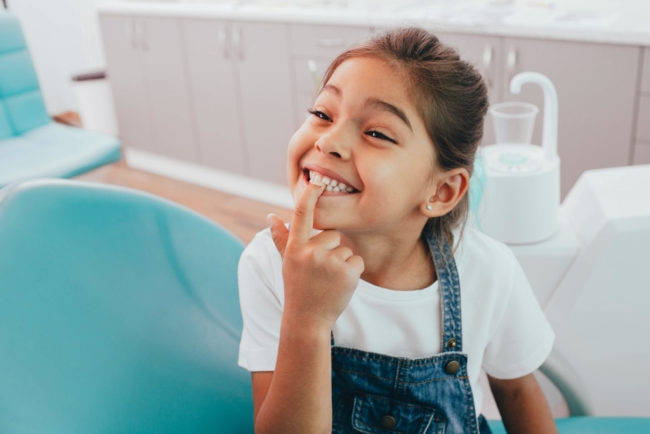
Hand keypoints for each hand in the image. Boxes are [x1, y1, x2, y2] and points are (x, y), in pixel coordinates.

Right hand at [268, 181, 363, 330]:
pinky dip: (353, 272)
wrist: (307, 320)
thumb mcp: (287, 262)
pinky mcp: (347, 272)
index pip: (301, 215)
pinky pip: (357, 261)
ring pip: (346, 249)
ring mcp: (329, 262)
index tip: (316, 180)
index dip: (309, 195)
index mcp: (295, 247)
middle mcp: (311, 252)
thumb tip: (271, 216)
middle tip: (320, 272)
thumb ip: (281, 238)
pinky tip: (340, 285)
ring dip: (342, 263)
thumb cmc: (297, 288)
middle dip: (331, 250)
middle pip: (333, 235)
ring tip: (329, 280)